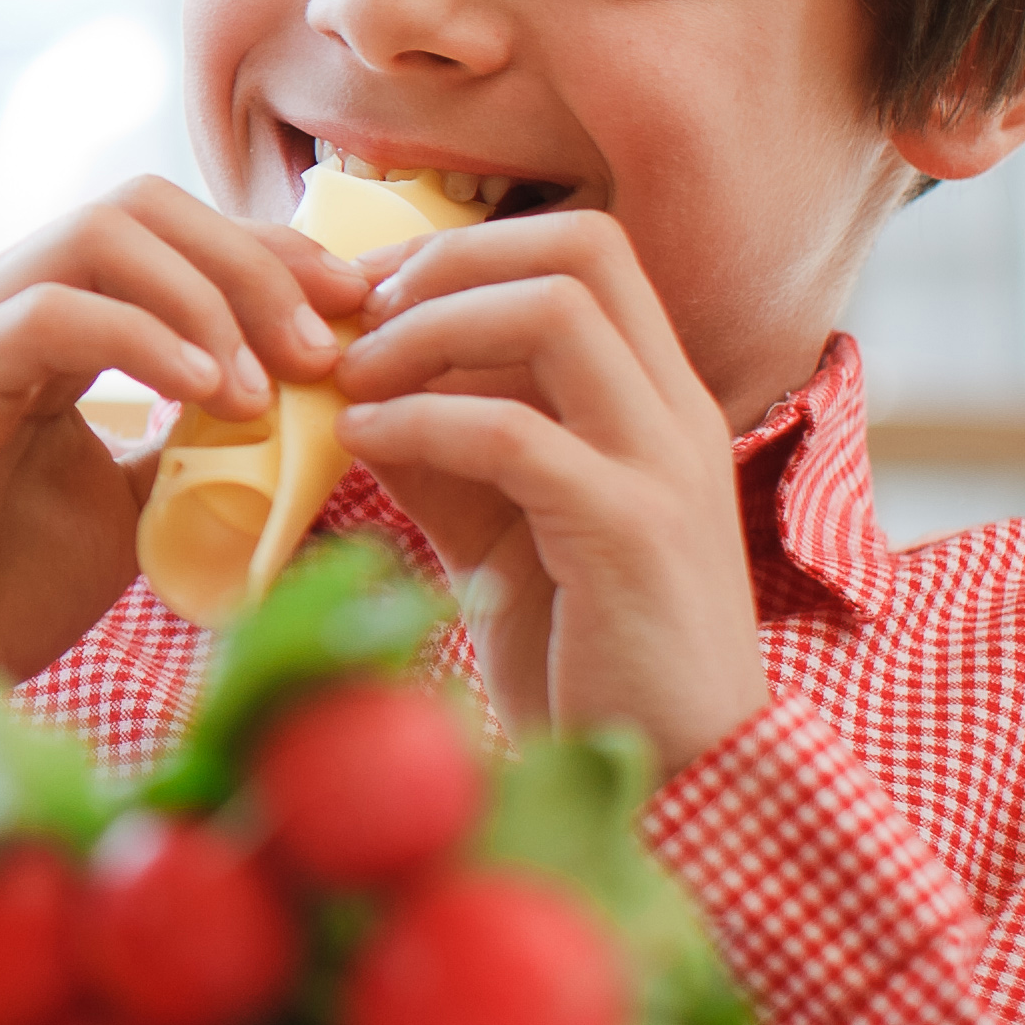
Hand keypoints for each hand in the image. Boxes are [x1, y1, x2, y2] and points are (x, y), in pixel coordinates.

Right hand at [0, 177, 369, 762]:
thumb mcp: (126, 508)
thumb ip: (189, 449)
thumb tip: (302, 427)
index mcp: (38, 318)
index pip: (166, 233)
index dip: (271, 256)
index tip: (360, 312)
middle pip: (143, 207)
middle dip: (256, 260)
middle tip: (329, 345)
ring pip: (102, 234)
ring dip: (212, 295)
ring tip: (274, 380)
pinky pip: (52, 313)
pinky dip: (145, 339)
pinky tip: (210, 395)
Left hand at [326, 210, 766, 767]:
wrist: (673, 777)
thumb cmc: (583, 654)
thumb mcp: (500, 530)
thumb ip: (444, 454)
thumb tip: (348, 388)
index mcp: (656, 398)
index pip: (585, 247)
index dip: (466, 247)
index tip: (372, 293)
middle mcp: (676, 412)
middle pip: (581, 247)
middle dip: (449, 260)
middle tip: (359, 318)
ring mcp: (665, 466)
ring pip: (557, 311)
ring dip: (430, 328)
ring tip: (354, 379)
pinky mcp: (632, 534)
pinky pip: (516, 433)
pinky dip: (421, 421)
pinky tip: (364, 445)